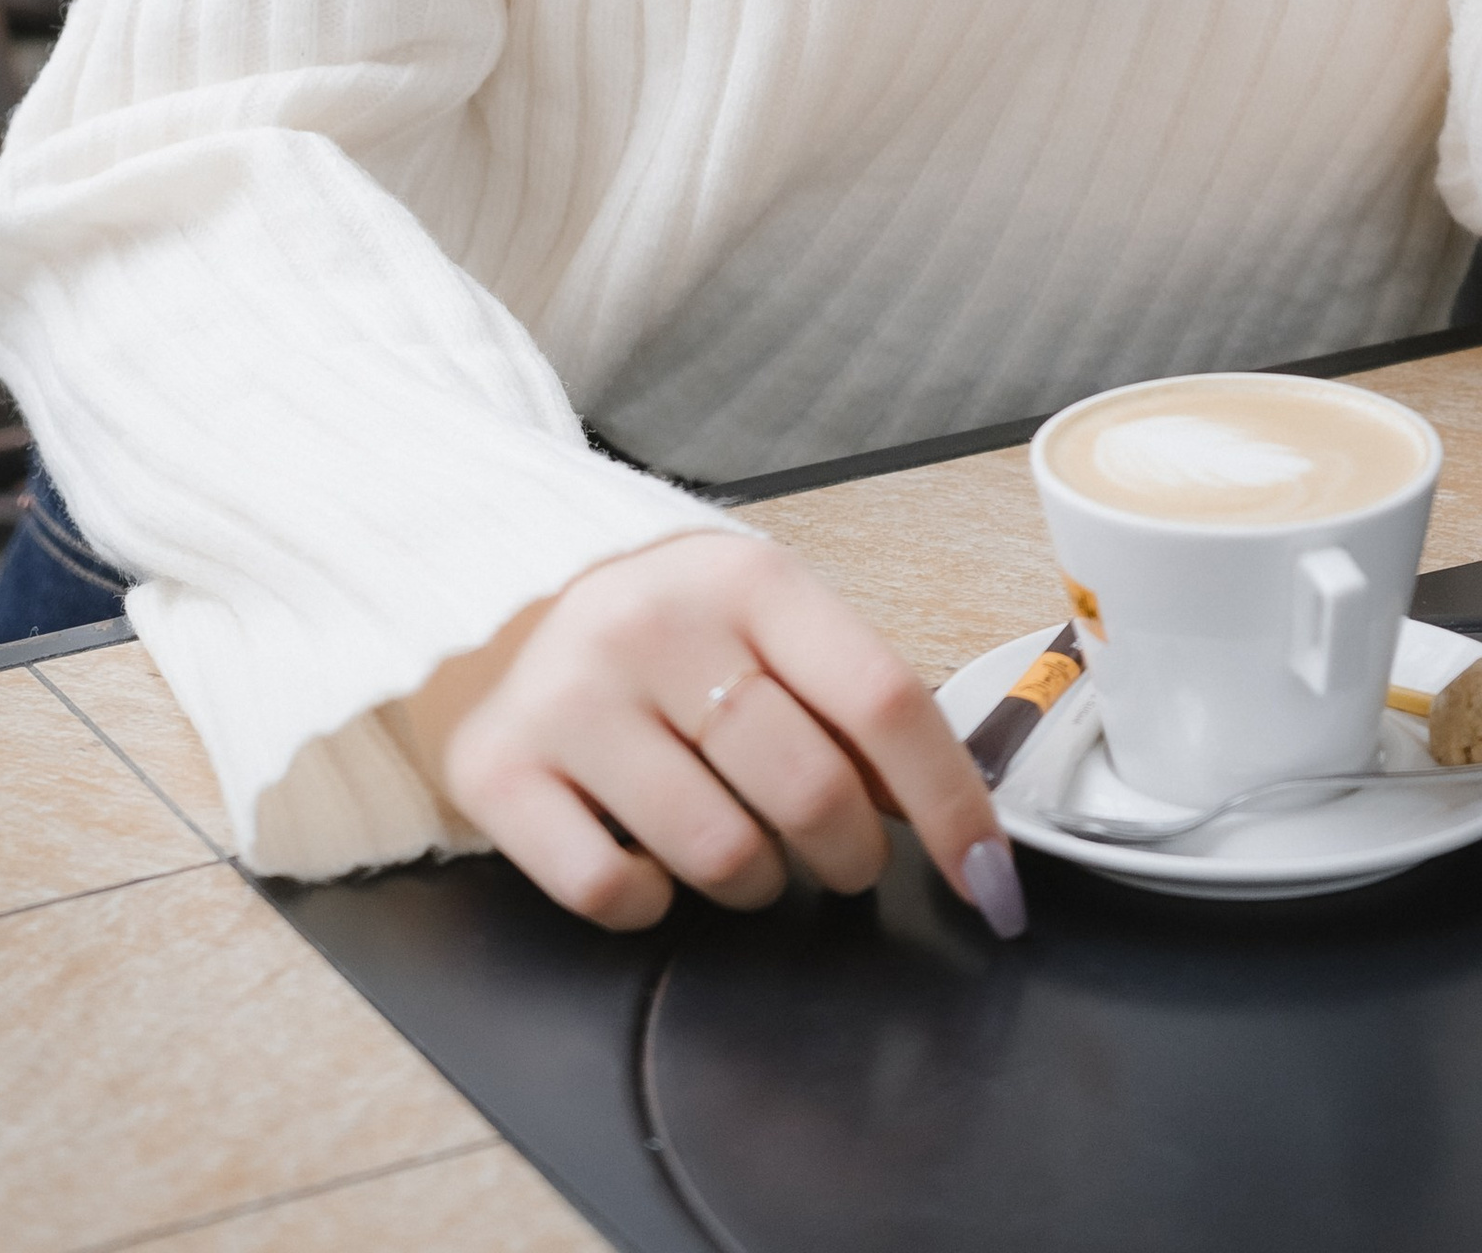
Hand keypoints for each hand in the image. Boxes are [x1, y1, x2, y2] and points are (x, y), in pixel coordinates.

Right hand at [414, 532, 1023, 936]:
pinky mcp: (498, 769)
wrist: (489, 606)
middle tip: (840, 854)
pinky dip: (650, 901)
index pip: (882, 701)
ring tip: (737, 841)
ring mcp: (570, 697)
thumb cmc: (663, 632)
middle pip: (810, 791)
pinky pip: (613, 892)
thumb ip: (849, 701)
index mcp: (745, 578)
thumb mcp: (762, 624)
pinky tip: (646, 856)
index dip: (952, 805)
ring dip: (755, 882)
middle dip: (850, 854)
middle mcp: (654, 625)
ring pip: (722, 857)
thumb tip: (957, 817)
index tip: (991, 881)